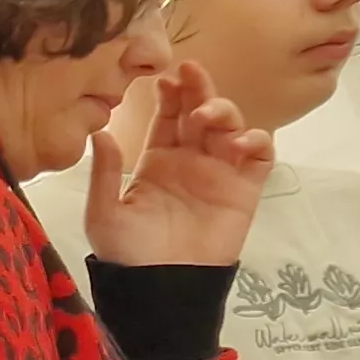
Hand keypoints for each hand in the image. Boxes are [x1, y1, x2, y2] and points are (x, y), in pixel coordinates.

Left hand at [83, 59, 274, 267]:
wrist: (160, 288)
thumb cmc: (129, 254)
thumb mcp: (105, 213)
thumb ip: (104, 173)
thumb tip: (100, 132)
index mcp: (157, 161)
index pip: (168, 117)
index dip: (170, 96)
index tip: (164, 77)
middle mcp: (191, 160)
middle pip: (202, 112)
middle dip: (199, 88)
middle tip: (190, 71)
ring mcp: (221, 172)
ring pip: (232, 126)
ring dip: (224, 111)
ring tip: (206, 116)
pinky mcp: (246, 189)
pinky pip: (260, 156)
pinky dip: (256, 141)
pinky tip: (238, 143)